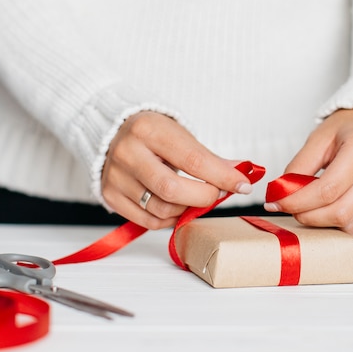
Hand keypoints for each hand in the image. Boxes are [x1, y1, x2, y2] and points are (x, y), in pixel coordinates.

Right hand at [101, 111, 253, 228]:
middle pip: (173, 189)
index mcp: (148, 130)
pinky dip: (170, 218)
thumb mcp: (181, 135)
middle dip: (204, 197)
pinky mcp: (110, 196)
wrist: (114, 131)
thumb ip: (210, 158)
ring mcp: (115, 176)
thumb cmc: (153, 133)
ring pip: (161, 209)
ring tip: (195, 197)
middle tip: (217, 194)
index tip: (242, 185)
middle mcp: (127, 153)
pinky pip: (148, 221)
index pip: (193, 160)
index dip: (222, 177)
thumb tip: (241, 175)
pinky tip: (177, 206)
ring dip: (187, 209)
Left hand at [264, 109, 352, 235]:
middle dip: (309, 217)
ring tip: (309, 208)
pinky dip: (337, 226)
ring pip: (350, 226)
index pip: (328, 189)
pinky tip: (327, 211)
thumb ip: (299, 166)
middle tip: (292, 208)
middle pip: (341, 213)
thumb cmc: (348, 131)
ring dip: (322, 224)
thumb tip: (281, 194)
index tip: (278, 203)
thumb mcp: (319, 138)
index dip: (299, 202)